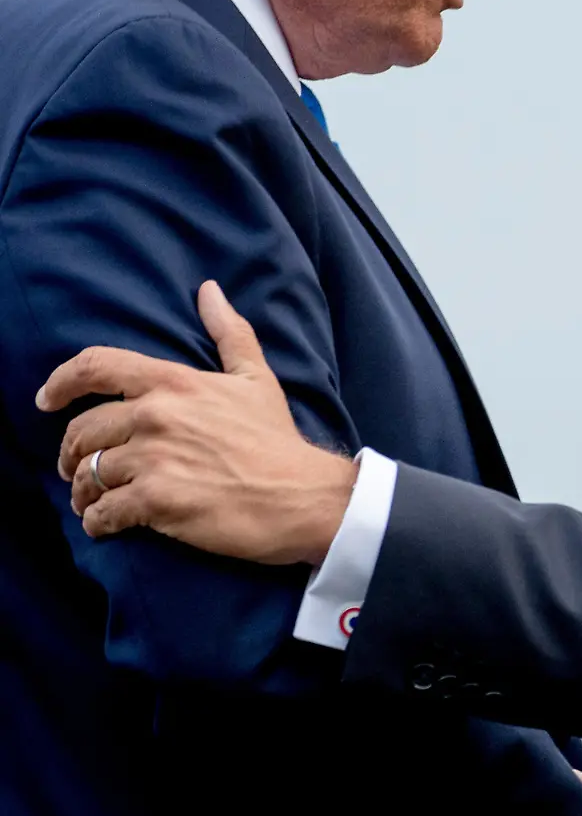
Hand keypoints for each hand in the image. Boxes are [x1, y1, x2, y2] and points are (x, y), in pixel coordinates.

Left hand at [37, 282, 352, 563]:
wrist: (302, 496)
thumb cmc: (277, 439)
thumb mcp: (255, 377)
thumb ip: (228, 332)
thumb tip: (209, 290)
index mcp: (174, 382)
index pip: (96, 366)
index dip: (60, 382)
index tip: (45, 400)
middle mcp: (156, 415)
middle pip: (81, 430)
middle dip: (71, 453)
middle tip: (75, 468)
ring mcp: (155, 460)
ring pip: (88, 475)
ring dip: (82, 492)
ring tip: (90, 501)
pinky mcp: (158, 502)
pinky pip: (103, 512)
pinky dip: (97, 521)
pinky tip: (104, 524)